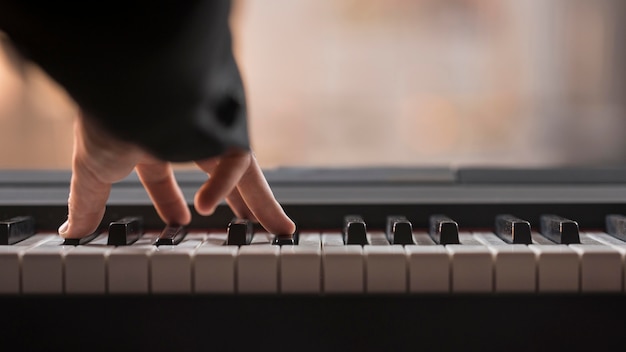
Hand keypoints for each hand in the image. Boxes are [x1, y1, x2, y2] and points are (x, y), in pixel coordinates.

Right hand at [58, 112, 295, 238]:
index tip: (179, 221)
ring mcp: (211, 130)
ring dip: (261, 202)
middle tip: (252, 224)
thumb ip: (88, 201)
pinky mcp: (227, 127)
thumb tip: (72, 228)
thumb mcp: (94, 168)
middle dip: (237, 202)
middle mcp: (186, 134)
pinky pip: (235, 158)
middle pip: (220, 175)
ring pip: (245, 172)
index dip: (170, 200)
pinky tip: (206, 204)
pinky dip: (224, 183)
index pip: (164, 172)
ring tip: (279, 228)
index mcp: (152, 139)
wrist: (121, 78)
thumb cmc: (106, 113)